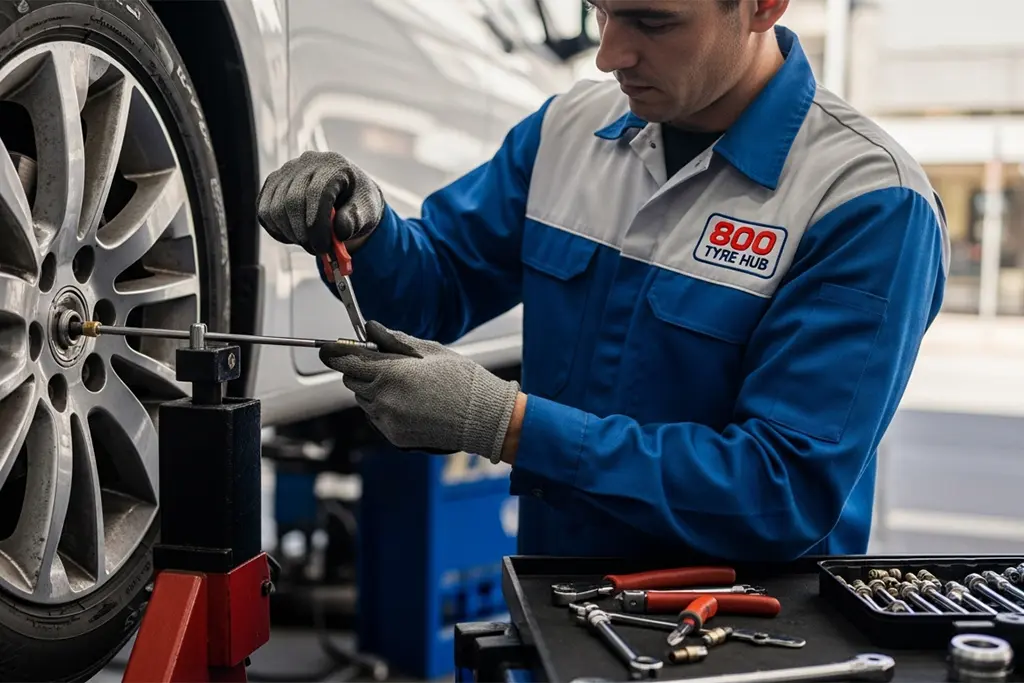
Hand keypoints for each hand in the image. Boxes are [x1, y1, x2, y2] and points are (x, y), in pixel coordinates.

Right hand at [256, 150, 384, 255]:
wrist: (348, 196)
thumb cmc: (358, 203)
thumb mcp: (368, 212)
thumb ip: (356, 220)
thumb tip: (339, 232)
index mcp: (334, 165)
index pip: (317, 192)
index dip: (318, 224)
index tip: (324, 248)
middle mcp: (306, 163)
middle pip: (292, 201)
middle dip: (304, 233)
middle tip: (317, 250)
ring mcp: (286, 172)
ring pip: (274, 209)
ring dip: (291, 234)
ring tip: (310, 242)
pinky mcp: (272, 184)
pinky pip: (264, 212)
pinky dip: (278, 231)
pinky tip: (296, 235)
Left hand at [319, 322, 520, 462]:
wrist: (483, 418)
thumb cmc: (463, 381)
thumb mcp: (430, 351)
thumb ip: (395, 340)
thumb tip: (370, 330)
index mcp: (392, 372)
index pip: (347, 360)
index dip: (335, 352)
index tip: (328, 348)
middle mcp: (385, 398)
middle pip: (350, 380)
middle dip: (360, 369)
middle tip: (383, 364)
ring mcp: (388, 420)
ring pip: (362, 399)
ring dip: (372, 389)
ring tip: (404, 385)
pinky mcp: (393, 436)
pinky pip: (375, 416)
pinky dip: (383, 407)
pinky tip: (409, 402)